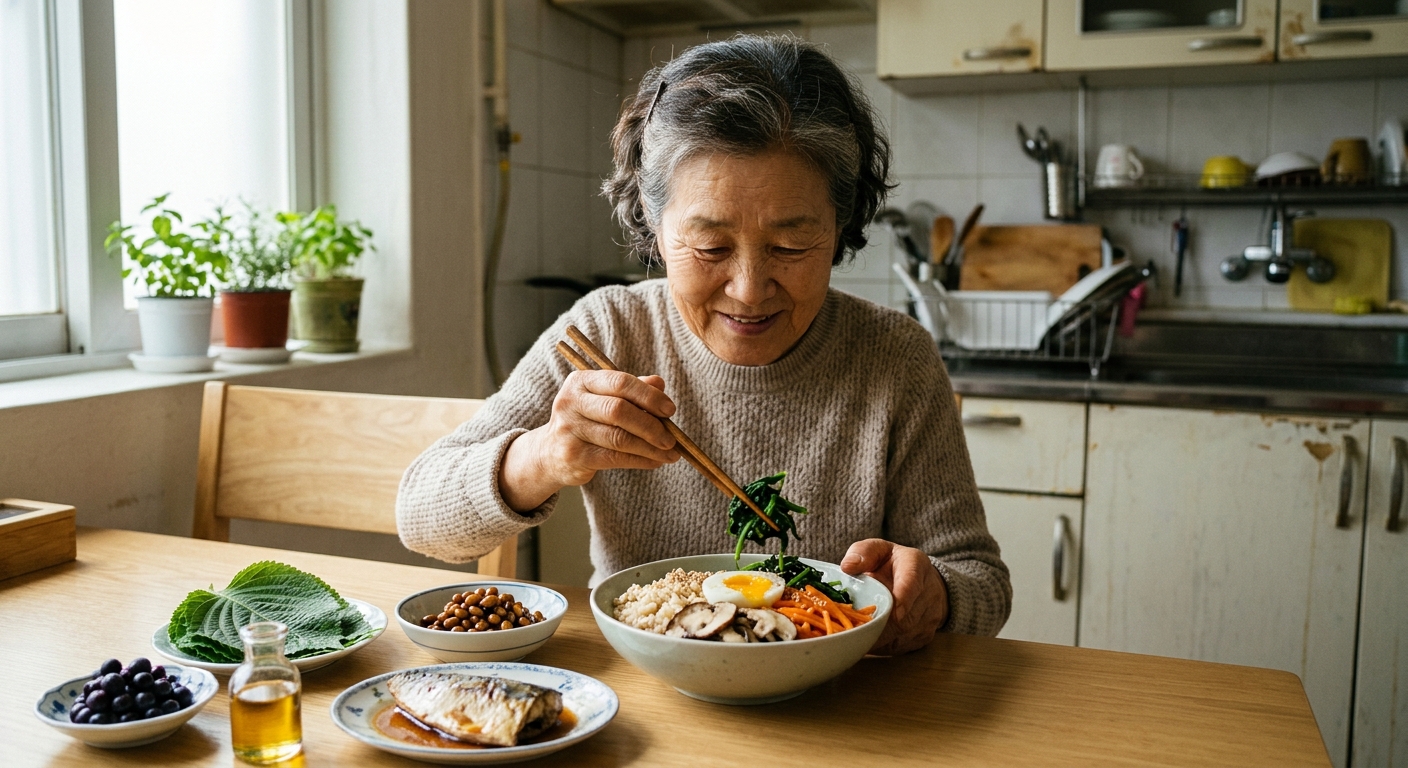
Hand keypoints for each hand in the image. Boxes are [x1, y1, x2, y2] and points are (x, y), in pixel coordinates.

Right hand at [500, 370, 679, 510]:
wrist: (549, 453)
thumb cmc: (586, 421)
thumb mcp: (603, 399)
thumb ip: (630, 390)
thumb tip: (659, 383)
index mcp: (581, 381)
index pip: (620, 382)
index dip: (648, 396)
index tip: (670, 409)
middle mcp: (571, 402)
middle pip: (619, 410)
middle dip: (651, 425)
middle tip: (672, 437)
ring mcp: (570, 430)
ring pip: (620, 438)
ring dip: (651, 447)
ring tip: (670, 453)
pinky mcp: (574, 455)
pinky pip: (616, 458)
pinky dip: (641, 460)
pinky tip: (656, 462)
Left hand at [840, 538, 947, 655]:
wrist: (920, 581)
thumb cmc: (891, 564)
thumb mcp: (878, 550)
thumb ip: (863, 552)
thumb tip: (847, 566)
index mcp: (915, 564)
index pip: (912, 581)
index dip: (903, 597)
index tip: (894, 612)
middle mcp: (928, 591)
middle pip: (907, 616)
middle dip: (880, 625)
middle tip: (855, 629)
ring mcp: (930, 616)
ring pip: (903, 635)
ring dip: (878, 638)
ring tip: (856, 635)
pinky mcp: (925, 636)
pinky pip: (902, 647)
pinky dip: (882, 646)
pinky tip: (867, 640)